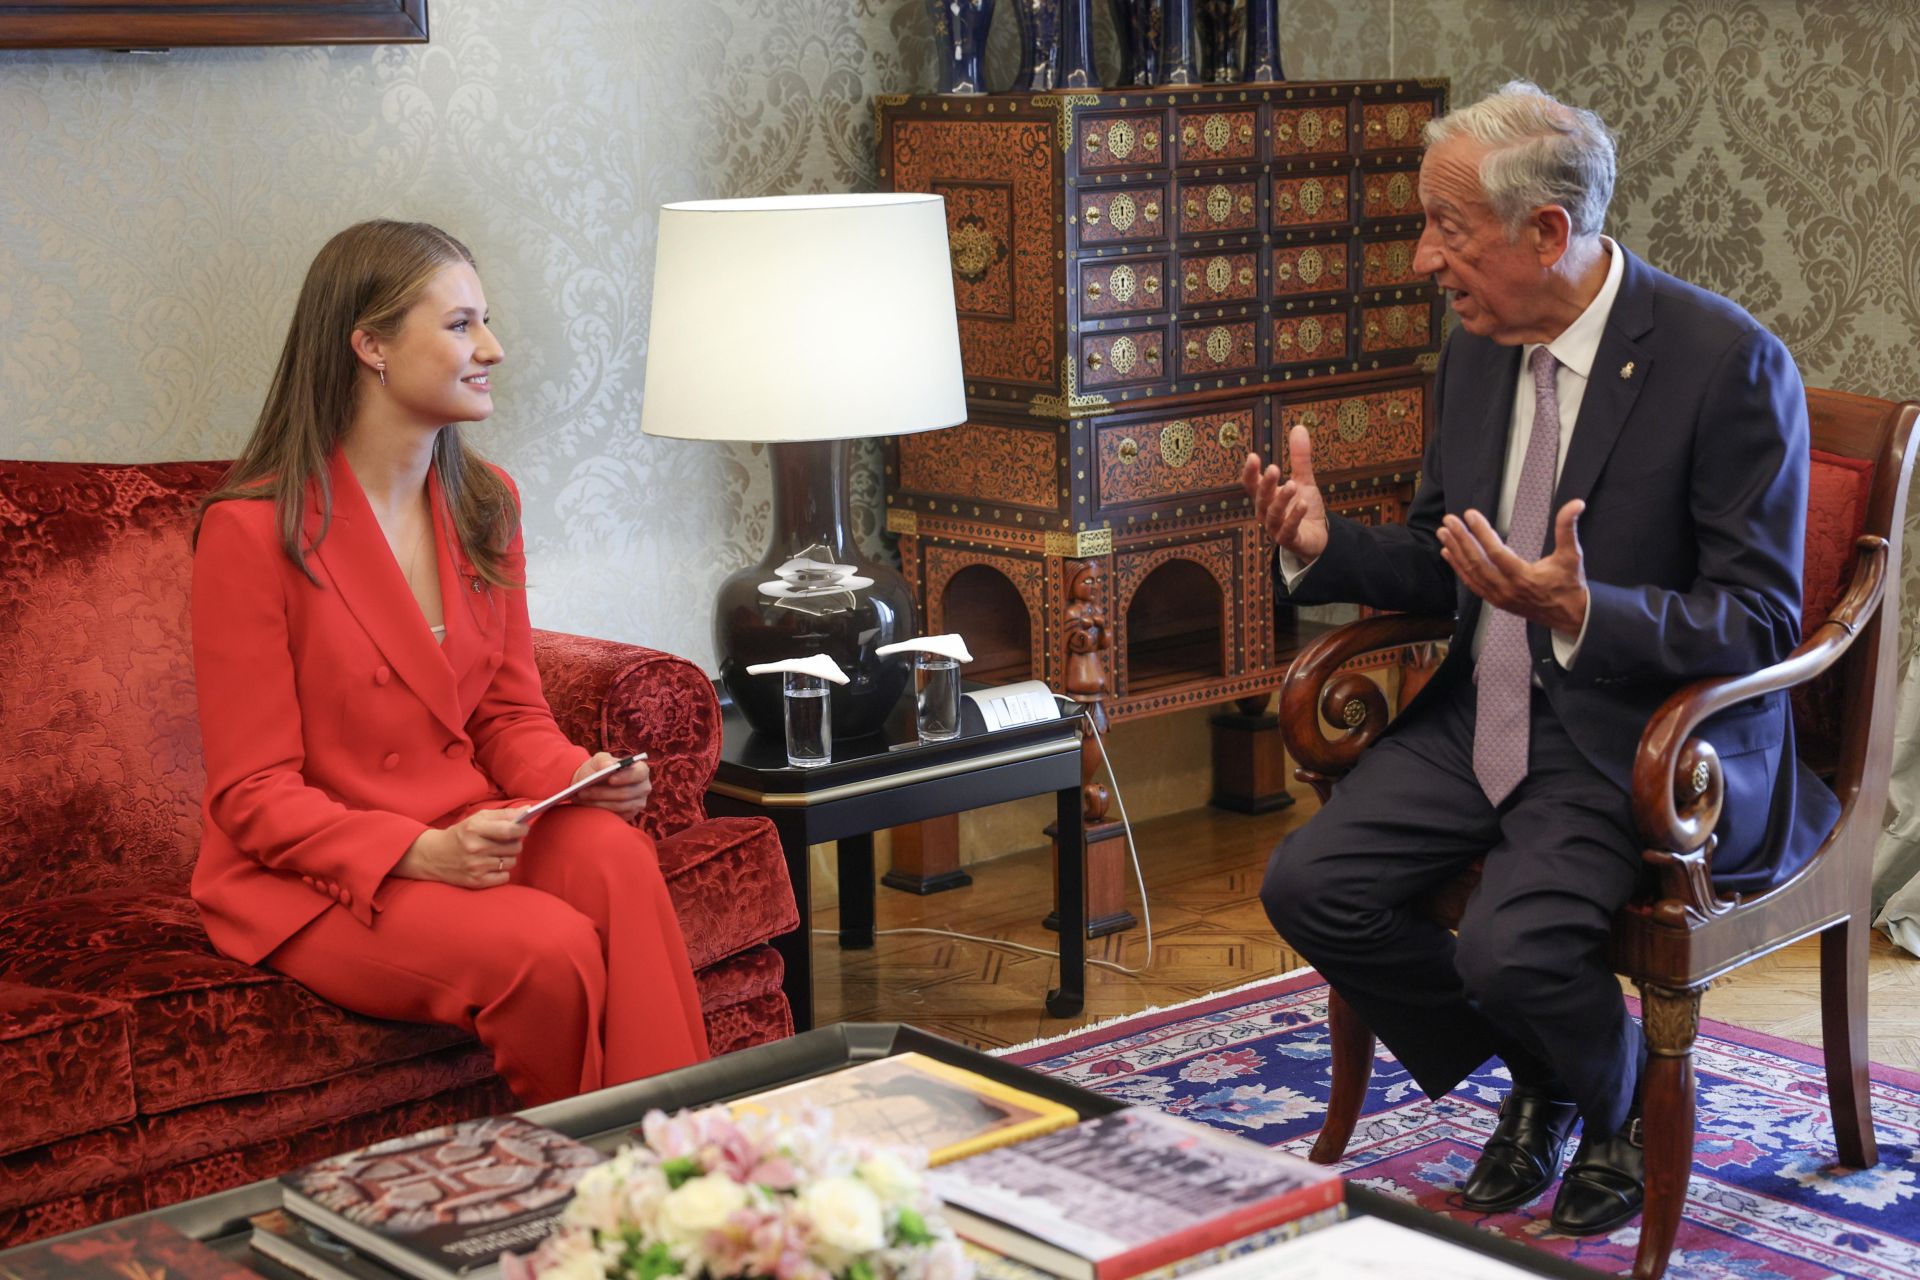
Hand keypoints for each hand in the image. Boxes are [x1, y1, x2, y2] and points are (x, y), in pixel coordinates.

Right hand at [393, 809, 526, 887]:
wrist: (433, 856)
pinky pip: (504, 877)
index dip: (522, 829)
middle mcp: (475, 848)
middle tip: (505, 841)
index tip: (523, 828)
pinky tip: (491, 865)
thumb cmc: (460, 834)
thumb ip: (504, 814)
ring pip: (511, 862)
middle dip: (515, 843)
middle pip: (515, 847)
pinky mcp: (476, 881)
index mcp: (475, 829)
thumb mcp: (478, 819)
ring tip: (495, 853)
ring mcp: (476, 867)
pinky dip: (502, 871)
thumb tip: (528, 810)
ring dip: (508, 857)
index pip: (510, 830)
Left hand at [568, 751, 651, 820]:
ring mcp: (638, 803)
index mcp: (641, 770)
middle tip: (584, 790)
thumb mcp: (598, 760)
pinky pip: (615, 815)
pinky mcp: (629, 815)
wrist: (591, 784)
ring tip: (581, 796)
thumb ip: (603, 760)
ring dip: (597, 802)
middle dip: (603, 792)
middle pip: (626, 793)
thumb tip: (609, 766)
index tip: (610, 779)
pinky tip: (586, 804)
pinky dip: (598, 809)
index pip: (640, 773)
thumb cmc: (598, 769)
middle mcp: (643, 787)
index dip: (626, 777)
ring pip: (618, 805)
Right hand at [1241, 426, 1327, 559]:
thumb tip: (1299, 427)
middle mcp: (1266, 512)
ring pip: (1273, 514)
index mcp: (1266, 497)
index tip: (1253, 457)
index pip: (1252, 484)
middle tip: (1273, 469)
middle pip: (1261, 498)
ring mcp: (1276, 528)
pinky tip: (1303, 504)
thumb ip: (1299, 458)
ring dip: (1281, 499)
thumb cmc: (1303, 508)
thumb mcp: (1303, 480)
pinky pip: (1288, 529)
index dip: (1250, 472)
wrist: (1316, 537)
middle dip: (1266, 484)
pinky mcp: (1289, 540)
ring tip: (1293, 485)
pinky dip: (1294, 517)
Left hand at [1437, 500, 1589, 634]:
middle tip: (1449, 520)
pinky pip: (1471, 583)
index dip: (1481, 533)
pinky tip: (1448, 553)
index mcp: (1524, 577)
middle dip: (1461, 539)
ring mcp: (1498, 597)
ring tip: (1444, 532)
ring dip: (1456, 551)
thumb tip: (1576, 503)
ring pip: (1471, 573)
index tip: (1469, 514)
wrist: (1569, 615)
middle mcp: (1506, 589)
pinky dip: (1458, 568)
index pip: (1496, 552)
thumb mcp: (1572, 555)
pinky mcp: (1494, 600)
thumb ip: (1568, 528)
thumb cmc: (1569, 583)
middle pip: (1477, 562)